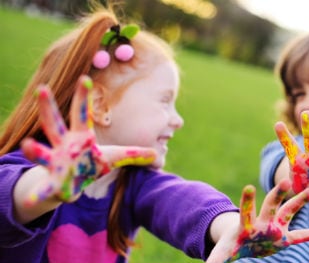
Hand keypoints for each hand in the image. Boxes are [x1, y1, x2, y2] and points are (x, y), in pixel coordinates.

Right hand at [20, 75, 156, 204]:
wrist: (68, 186)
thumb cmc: (89, 165)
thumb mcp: (113, 158)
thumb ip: (133, 154)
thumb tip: (156, 153)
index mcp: (80, 136)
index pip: (82, 113)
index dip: (83, 96)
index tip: (85, 78)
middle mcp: (63, 145)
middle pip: (54, 123)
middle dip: (47, 107)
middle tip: (41, 89)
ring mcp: (55, 162)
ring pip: (42, 153)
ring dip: (34, 150)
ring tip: (26, 145)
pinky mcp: (51, 182)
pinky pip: (43, 188)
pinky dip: (37, 193)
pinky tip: (28, 198)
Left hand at [207, 179, 308, 262]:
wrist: (244, 242)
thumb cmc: (232, 245)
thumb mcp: (222, 254)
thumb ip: (215, 260)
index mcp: (247, 225)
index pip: (247, 211)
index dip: (247, 201)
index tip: (248, 187)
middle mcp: (264, 222)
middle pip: (272, 204)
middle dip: (278, 193)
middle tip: (285, 181)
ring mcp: (276, 228)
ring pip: (289, 212)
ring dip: (299, 202)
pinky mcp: (285, 238)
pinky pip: (302, 236)